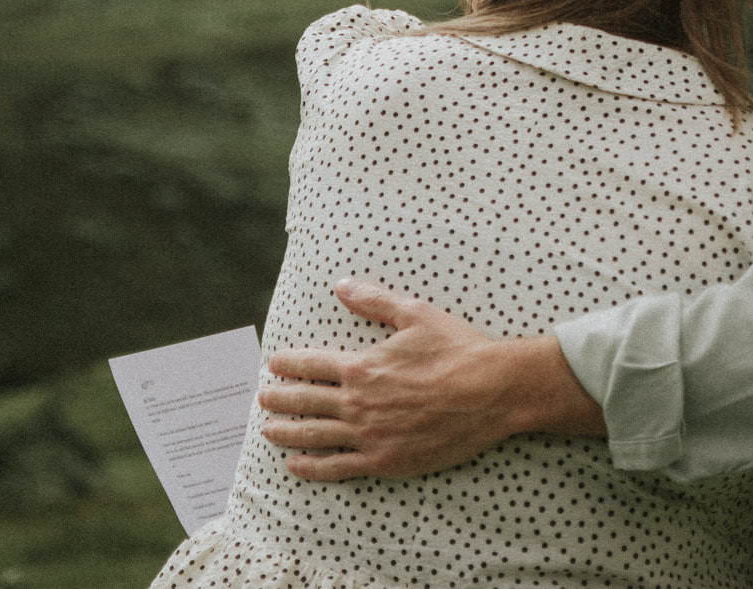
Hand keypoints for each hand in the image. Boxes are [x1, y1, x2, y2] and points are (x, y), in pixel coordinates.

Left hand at [259, 280, 599, 479]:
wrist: (491, 392)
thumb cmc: (456, 350)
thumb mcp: (415, 314)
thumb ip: (374, 301)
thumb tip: (341, 286)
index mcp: (361, 365)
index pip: (311, 364)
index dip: (288, 363)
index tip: (272, 364)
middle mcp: (357, 402)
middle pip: (305, 400)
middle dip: (279, 398)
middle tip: (262, 399)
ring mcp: (368, 435)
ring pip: (314, 435)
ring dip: (287, 432)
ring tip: (267, 431)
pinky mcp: (384, 461)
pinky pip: (337, 467)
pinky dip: (312, 467)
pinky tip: (296, 465)